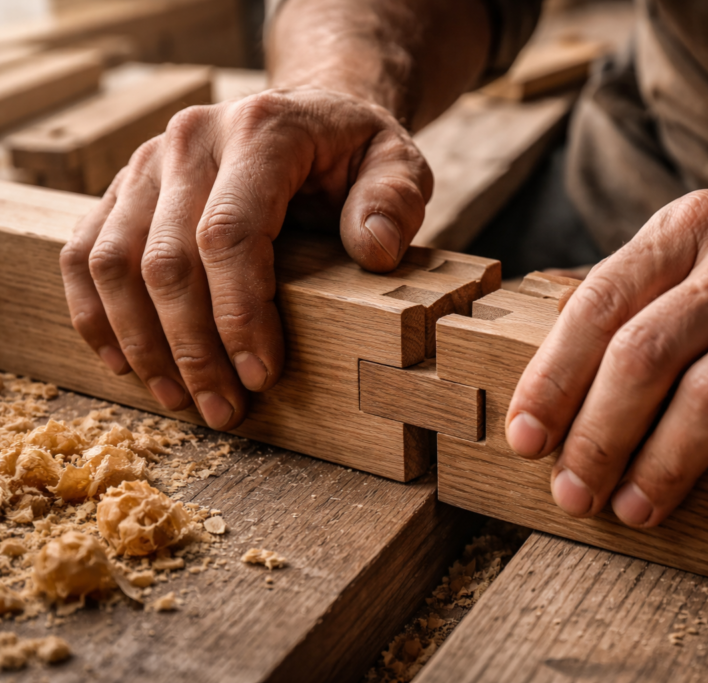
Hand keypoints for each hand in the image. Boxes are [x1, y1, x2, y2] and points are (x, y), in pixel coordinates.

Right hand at [60, 87, 431, 428]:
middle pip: (166, 259)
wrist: (311, 116)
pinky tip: (128, 364)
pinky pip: (86, 253)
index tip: (262, 375)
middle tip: (225, 409)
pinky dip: (97, 314)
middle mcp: (190, 140)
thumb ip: (394, 200)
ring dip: (144, 343)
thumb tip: (374, 251)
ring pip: (115, 263)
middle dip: (194, 349)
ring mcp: (148, 163)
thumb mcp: (399, 163)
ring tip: (182, 400)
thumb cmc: (355, 151)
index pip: (228, 233)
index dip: (239, 314)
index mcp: (260, 131)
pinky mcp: (124, 188)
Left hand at [505, 186, 707, 526]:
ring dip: (667, 463)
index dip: (553, 378)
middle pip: (647, 355)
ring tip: (638, 509)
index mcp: (687, 230)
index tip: (527, 439)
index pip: (598, 305)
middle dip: (599, 436)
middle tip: (575, 494)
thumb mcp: (704, 241)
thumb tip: (553, 360)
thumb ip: (637, 290)